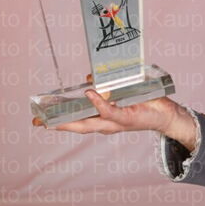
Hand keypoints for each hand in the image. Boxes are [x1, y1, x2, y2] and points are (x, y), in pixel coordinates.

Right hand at [33, 75, 178, 136]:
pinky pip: (109, 111)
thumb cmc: (144, 102)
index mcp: (103, 119)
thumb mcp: (120, 93)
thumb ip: (104, 87)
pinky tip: (89, 95)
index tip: (41, 120)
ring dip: (72, 119)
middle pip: (78, 126)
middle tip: (38, 121)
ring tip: (54, 115)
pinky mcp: (125, 118)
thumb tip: (88, 79)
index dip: (59, 121)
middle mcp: (106, 124)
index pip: (78, 121)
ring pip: (90, 123)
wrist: (166, 113)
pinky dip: (99, 104)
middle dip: (57, 124)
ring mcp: (115, 122)